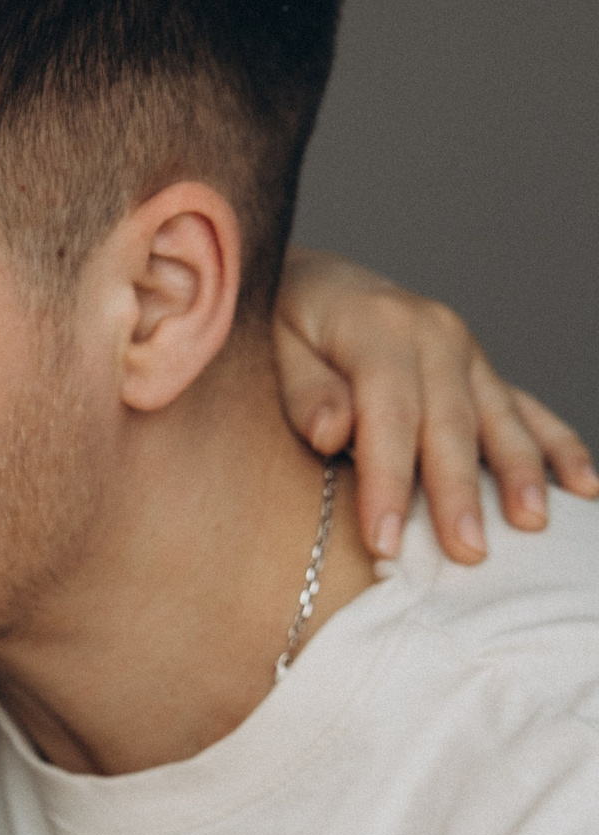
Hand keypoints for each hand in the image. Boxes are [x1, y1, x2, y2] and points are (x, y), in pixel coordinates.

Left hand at [274, 248, 594, 564]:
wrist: (307, 282)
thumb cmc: (279, 324)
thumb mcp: (268, 344)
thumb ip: (303, 390)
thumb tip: (334, 431)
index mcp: (377, 327)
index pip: (388, 413)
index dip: (388, 481)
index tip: (385, 542)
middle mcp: (434, 334)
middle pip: (451, 424)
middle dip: (459, 493)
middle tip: (467, 552)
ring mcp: (465, 352)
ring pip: (500, 418)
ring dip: (520, 472)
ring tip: (531, 524)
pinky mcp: (480, 372)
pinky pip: (526, 410)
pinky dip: (557, 447)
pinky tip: (585, 485)